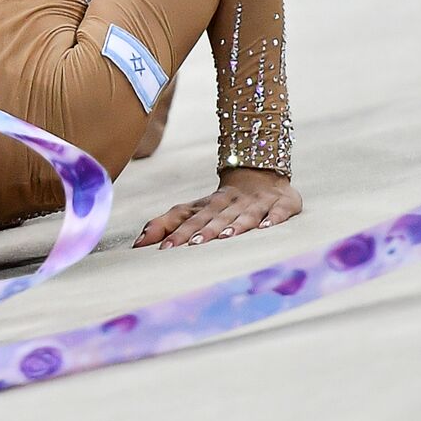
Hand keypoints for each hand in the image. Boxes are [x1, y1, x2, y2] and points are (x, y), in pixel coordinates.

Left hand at [134, 170, 302, 248]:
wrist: (261, 172)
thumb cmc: (220, 202)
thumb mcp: (192, 209)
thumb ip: (164, 224)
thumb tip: (137, 244)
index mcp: (208, 205)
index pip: (190, 218)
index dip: (177, 232)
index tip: (164, 248)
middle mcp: (232, 203)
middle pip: (215, 217)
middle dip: (204, 231)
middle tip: (192, 245)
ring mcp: (258, 202)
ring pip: (245, 214)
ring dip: (235, 225)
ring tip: (225, 237)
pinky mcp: (283, 202)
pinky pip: (279, 211)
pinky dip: (274, 218)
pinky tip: (267, 228)